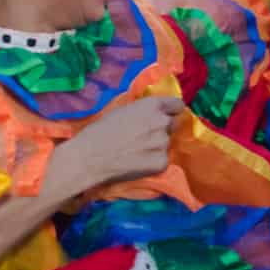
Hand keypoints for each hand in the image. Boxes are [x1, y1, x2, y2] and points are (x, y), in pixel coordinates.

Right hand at [52, 95, 185, 196]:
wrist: (91, 157)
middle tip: (147, 136)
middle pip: (174, 124)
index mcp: (153, 105)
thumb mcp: (123, 110)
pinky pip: (162, 160)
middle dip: (164, 128)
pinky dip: (154, 161)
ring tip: (138, 151)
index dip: (171, 111)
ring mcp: (164, 144)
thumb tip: (152, 113)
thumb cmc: (100, 130)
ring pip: (167, 143)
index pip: (178, 105)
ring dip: (157, 145)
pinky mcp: (162, 163)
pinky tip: (138, 163)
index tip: (165, 116)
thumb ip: (143, 109)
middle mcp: (163, 123)